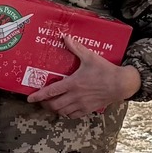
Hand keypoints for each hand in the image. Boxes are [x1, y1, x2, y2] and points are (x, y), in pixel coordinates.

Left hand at [27, 37, 141, 117]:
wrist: (122, 84)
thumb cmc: (105, 70)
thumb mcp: (90, 57)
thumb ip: (76, 48)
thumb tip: (65, 37)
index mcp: (73, 84)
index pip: (51, 92)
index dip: (38, 96)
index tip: (29, 99)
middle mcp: (75, 96)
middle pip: (54, 105)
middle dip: (45, 104)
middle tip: (41, 100)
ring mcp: (82, 104)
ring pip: (62, 111)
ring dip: (55, 109)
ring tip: (51, 104)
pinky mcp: (89, 109)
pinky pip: (73, 115)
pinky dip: (66, 114)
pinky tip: (65, 109)